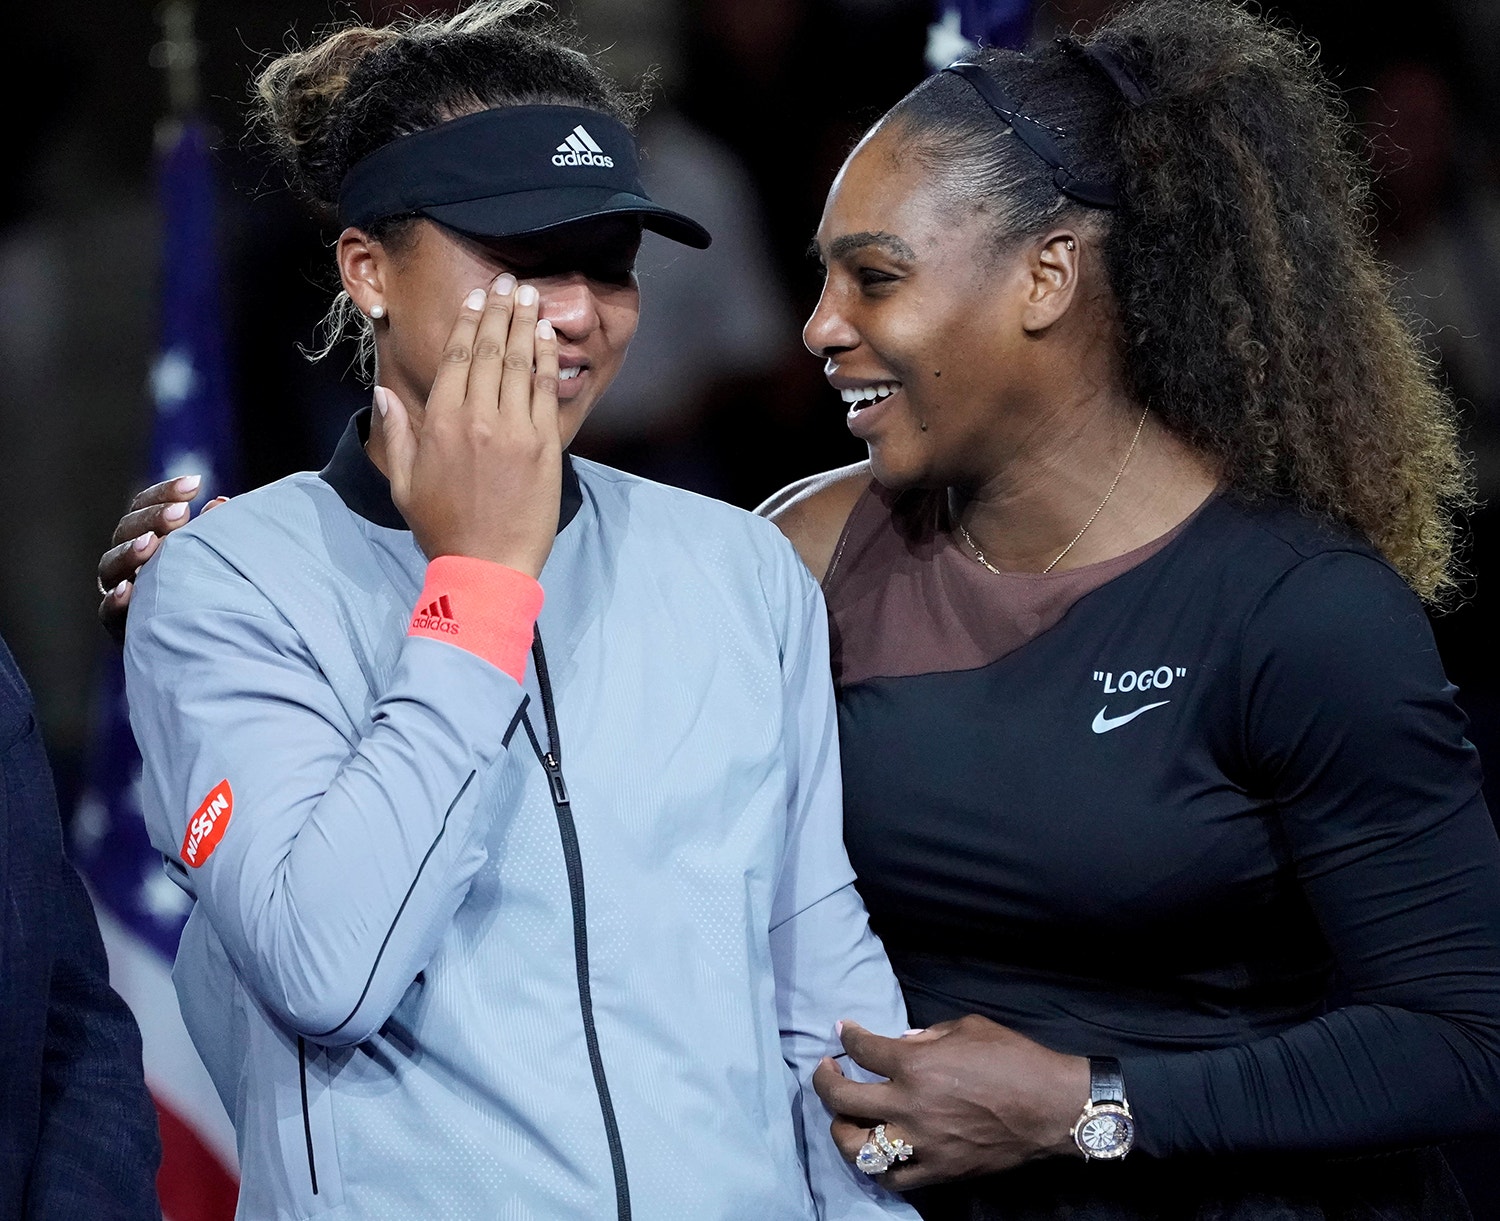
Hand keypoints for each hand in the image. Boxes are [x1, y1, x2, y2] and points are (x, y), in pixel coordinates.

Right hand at [96, 475, 227, 642]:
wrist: (204, 647)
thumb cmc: (209, 592)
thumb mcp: (211, 559)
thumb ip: (212, 533)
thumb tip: (222, 503)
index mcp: (147, 538)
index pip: (145, 507)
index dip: (164, 493)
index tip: (194, 484)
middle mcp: (128, 562)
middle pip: (126, 531)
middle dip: (152, 518)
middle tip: (181, 513)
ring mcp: (120, 591)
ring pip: (111, 566)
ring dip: (130, 552)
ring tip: (151, 544)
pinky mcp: (121, 626)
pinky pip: (109, 612)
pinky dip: (117, 600)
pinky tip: (129, 591)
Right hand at [378, 275, 561, 577]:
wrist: (486, 566)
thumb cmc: (442, 527)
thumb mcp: (403, 482)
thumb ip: (394, 433)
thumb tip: (383, 393)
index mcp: (439, 423)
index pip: (454, 358)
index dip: (466, 323)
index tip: (475, 299)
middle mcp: (476, 418)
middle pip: (488, 350)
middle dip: (498, 311)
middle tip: (509, 283)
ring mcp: (514, 430)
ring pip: (519, 363)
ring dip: (525, 324)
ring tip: (530, 295)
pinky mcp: (544, 446)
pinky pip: (544, 391)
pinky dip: (547, 359)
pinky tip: (547, 336)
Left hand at [812, 1014, 1088, 1189]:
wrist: (1051, 1108)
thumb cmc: (1013, 1059)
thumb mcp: (967, 1028)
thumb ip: (927, 1034)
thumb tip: (901, 1041)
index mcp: (915, 1064)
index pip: (863, 1049)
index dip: (848, 1036)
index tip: (843, 1032)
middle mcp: (909, 1105)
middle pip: (842, 1098)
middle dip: (825, 1079)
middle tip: (827, 1070)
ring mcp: (920, 1143)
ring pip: (855, 1147)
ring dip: (841, 1129)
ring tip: (844, 1115)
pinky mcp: (937, 1171)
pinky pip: (892, 1178)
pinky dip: (877, 1166)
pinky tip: (875, 1150)